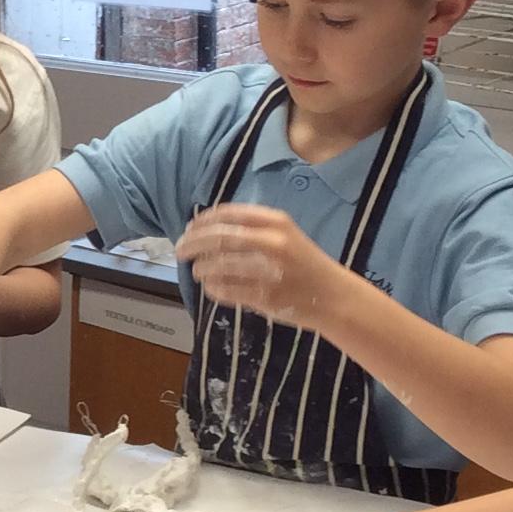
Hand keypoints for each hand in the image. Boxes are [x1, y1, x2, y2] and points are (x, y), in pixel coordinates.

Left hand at [176, 205, 353, 330]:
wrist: (333, 297)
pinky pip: (225, 290)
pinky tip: (212, 287)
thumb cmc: (303, 264)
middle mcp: (272, 243)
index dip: (201, 221)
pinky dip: (212, 288)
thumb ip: (250, 228)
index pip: (227, 214)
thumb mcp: (284, 235)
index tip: (188, 228)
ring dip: (200, 268)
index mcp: (276, 222)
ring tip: (198, 271)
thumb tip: (202, 227)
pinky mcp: (265, 297)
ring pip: (217, 266)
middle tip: (179, 251)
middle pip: (217, 238)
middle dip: (191, 244)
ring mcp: (269, 271)